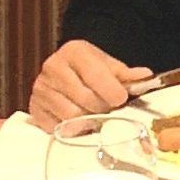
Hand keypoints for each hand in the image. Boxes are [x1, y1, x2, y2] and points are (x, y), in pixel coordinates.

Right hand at [29, 40, 149, 130]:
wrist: (68, 72)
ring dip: (87, 120)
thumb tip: (145, 76)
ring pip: (72, 117)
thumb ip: (127, 75)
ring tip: (91, 113)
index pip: (96, 76)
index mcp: (74, 51)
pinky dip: (70, 128)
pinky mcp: (34, 108)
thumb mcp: (111, 68)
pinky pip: (57, 128)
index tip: (121, 98)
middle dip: (101, 107)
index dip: (113, 92)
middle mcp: (52, 66)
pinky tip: (76, 119)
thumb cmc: (92, 71)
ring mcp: (41, 88)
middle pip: (85, 100)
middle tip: (106, 107)